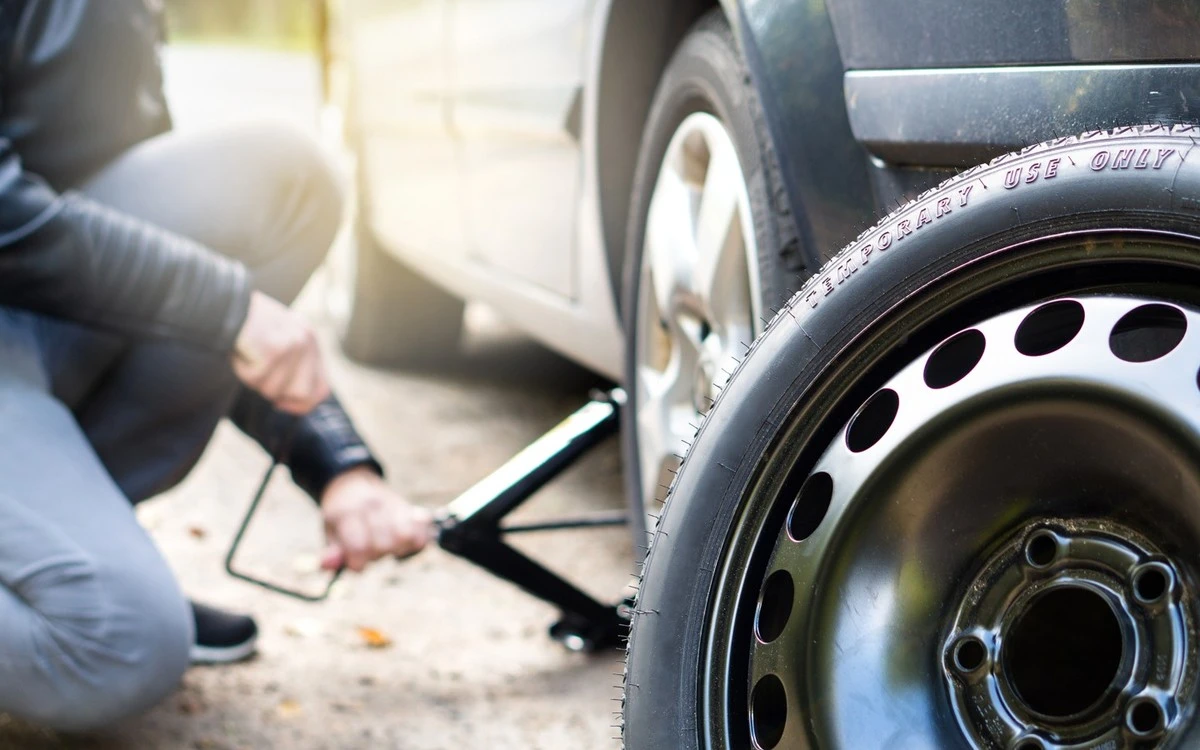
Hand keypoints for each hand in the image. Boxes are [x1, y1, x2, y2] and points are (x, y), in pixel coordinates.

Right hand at [232, 291, 330, 413]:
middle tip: (259, 378)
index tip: (282, 403)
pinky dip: (242, 370)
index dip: (303, 404)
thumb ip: (292, 366)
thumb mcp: (277, 341)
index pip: (321, 388)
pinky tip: (241, 351)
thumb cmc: (247, 325)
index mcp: (310, 339)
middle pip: (302, 394)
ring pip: (276, 390)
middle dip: (278, 395)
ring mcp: (293, 345)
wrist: (226, 301)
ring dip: (256, 382)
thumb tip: (291, 401)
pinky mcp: (275, 350)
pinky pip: (256, 378)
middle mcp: (307, 341)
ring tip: (248, 357)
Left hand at [319, 467, 436, 571]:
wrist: (352, 484)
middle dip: (376, 555)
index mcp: (346, 512)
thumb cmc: (341, 517)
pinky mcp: (410, 507)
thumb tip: (329, 565)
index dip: (358, 562)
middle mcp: (371, 505)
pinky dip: (417, 539)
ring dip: (396, 548)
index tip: (357, 563)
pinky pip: (422, 529)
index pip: (359, 546)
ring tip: (387, 545)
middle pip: (383, 546)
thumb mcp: (330, 532)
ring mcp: (392, 503)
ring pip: (404, 537)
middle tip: (370, 549)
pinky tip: (406, 541)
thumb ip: (332, 553)